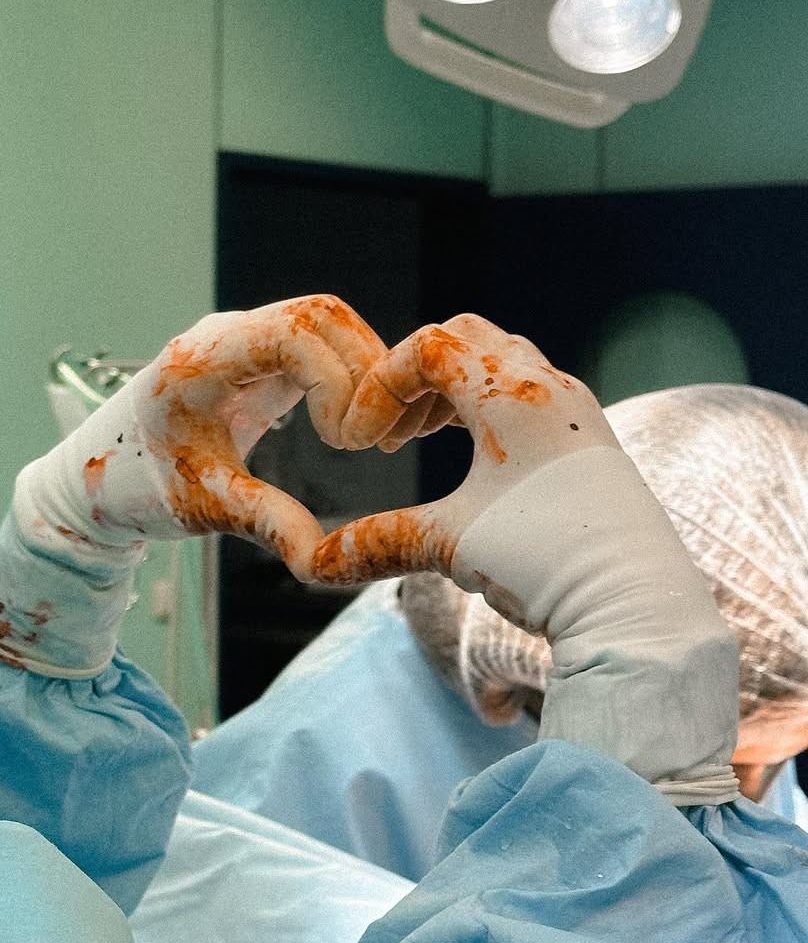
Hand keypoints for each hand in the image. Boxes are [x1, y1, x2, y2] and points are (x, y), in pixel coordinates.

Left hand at [19, 295, 433, 582]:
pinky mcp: (257, 359)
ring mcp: (242, 342)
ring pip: (326, 325)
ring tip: (365, 439)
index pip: (293, 333)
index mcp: (201, 360)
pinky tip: (349, 430)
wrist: (95, 477)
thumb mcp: (204, 509)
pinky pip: (316, 347)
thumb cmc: (138, 488)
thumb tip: (326, 558)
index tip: (342, 442)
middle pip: (322, 316)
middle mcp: (225, 336)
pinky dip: (345, 377)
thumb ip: (266, 523)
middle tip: (370, 441)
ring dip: (361, 372)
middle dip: (363, 371)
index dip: (335, 381)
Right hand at [313, 314, 738, 796]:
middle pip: (464, 339)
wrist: (634, 603)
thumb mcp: (449, 547)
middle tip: (388, 430)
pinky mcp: (589, 438)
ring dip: (450, 389)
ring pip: (500, 362)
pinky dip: (486, 407)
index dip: (380, 387)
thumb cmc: (545, 564)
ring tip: (418, 440)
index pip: (428, 348)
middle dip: (412, 375)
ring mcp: (575, 410)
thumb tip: (309, 564)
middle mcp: (549, 388)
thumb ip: (375, 543)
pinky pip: (528, 392)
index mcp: (512, 396)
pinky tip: (471, 459)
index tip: (362, 442)